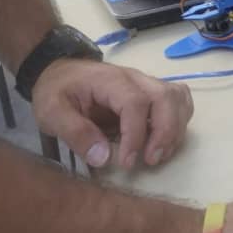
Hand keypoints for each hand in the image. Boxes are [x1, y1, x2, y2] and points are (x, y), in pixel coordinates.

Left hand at [31, 59, 193, 169]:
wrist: (59, 70)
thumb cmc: (56, 91)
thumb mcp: (51, 112)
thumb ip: (75, 133)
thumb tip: (104, 158)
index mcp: (110, 81)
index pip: (135, 103)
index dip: (136, 135)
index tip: (127, 163)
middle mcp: (135, 78)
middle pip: (165, 97)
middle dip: (165, 132)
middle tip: (151, 160)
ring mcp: (147, 82)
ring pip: (177, 97)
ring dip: (175, 127)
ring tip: (159, 154)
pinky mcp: (151, 90)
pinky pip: (178, 97)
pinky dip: (181, 117)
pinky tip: (168, 137)